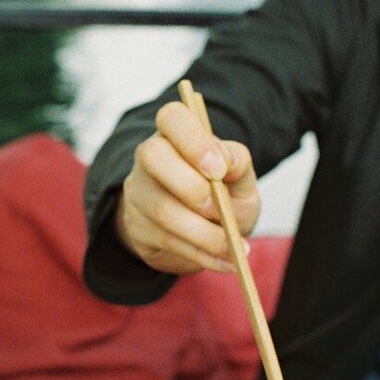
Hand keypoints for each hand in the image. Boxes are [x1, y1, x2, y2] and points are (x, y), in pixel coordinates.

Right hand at [114, 100, 260, 274]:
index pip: (172, 118)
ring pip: (161, 208)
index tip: (219, 169)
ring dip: (204, 233)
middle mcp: (150, 158)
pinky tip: (228, 261)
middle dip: (191, 186)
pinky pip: (168, 242)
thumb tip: (229, 161)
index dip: (193, 140)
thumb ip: (239, 164)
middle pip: (153, 156)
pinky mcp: (139, 229)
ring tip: (235, 248)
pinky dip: (204, 255)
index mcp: (176, 135)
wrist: (203, 234)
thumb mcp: (240, 178)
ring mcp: (139, 193)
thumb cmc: (223, 196)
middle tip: (220, 209)